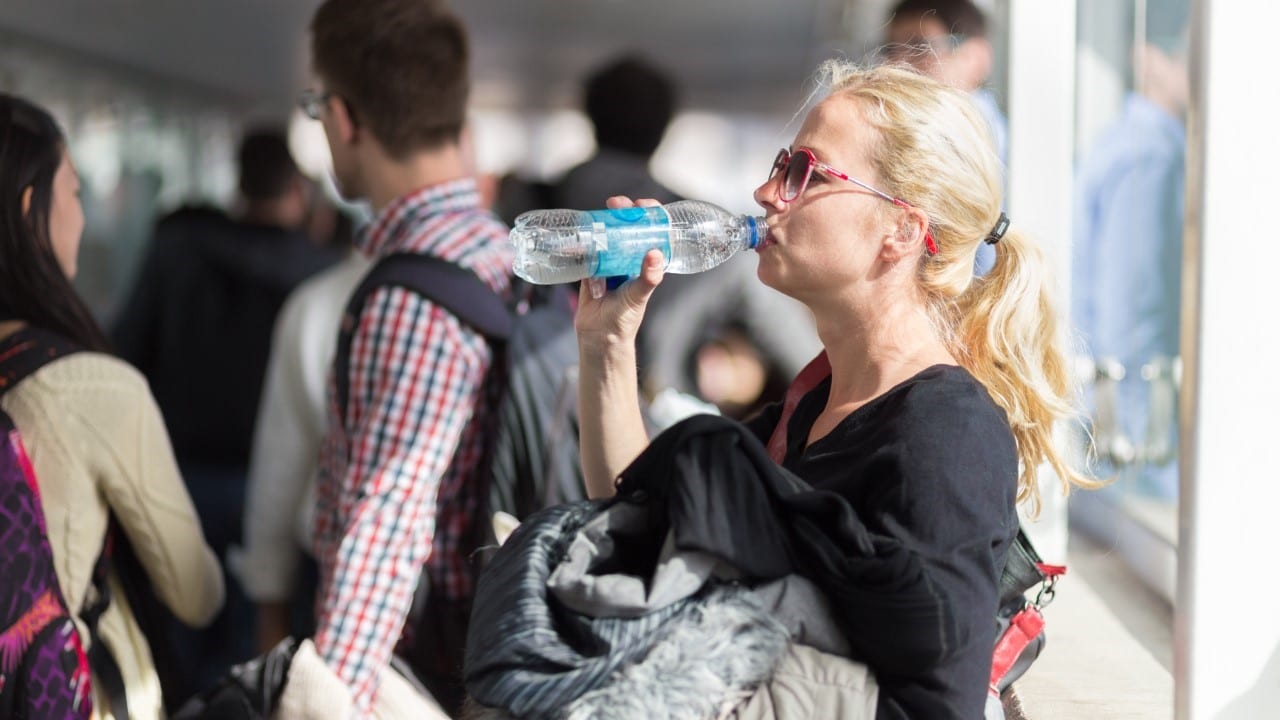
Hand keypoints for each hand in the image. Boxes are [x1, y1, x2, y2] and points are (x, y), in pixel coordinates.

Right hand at [575, 195, 666, 353]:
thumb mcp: (639, 296)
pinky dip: (580, 242)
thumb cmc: (625, 318)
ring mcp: (608, 264)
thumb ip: (648, 278)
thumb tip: (655, 254)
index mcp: (644, 264)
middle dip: (622, 212)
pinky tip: (576, 233)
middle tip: (616, 203)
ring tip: (596, 214)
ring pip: (605, 236)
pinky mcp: (589, 270)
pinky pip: (585, 251)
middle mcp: (628, 260)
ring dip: (600, 223)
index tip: (643, 205)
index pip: (652, 233)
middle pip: (627, 228)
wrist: (598, 336)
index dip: (649, 216)